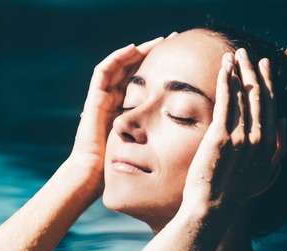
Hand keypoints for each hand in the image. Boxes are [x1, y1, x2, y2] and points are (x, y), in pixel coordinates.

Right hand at [70, 36, 166, 185]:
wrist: (94, 174)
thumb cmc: (122, 165)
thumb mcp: (149, 144)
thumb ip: (163, 135)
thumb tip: (192, 130)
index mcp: (128, 109)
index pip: (145, 80)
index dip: (161, 67)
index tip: (181, 58)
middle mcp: (115, 100)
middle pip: (134, 68)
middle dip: (152, 53)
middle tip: (171, 40)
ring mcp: (103, 97)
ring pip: (120, 65)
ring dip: (137, 51)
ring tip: (157, 41)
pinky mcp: (94, 98)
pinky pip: (104, 71)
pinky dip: (117, 58)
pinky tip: (133, 49)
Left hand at [182, 48, 282, 216]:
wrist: (211, 209)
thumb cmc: (235, 194)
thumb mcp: (266, 175)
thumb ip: (279, 149)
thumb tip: (285, 120)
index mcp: (270, 145)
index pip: (271, 106)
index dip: (268, 82)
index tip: (265, 65)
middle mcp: (259, 139)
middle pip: (259, 96)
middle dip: (253, 70)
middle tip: (247, 52)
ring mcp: (240, 137)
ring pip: (243, 96)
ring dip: (239, 71)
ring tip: (233, 55)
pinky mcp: (221, 137)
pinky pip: (226, 102)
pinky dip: (226, 82)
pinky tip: (224, 68)